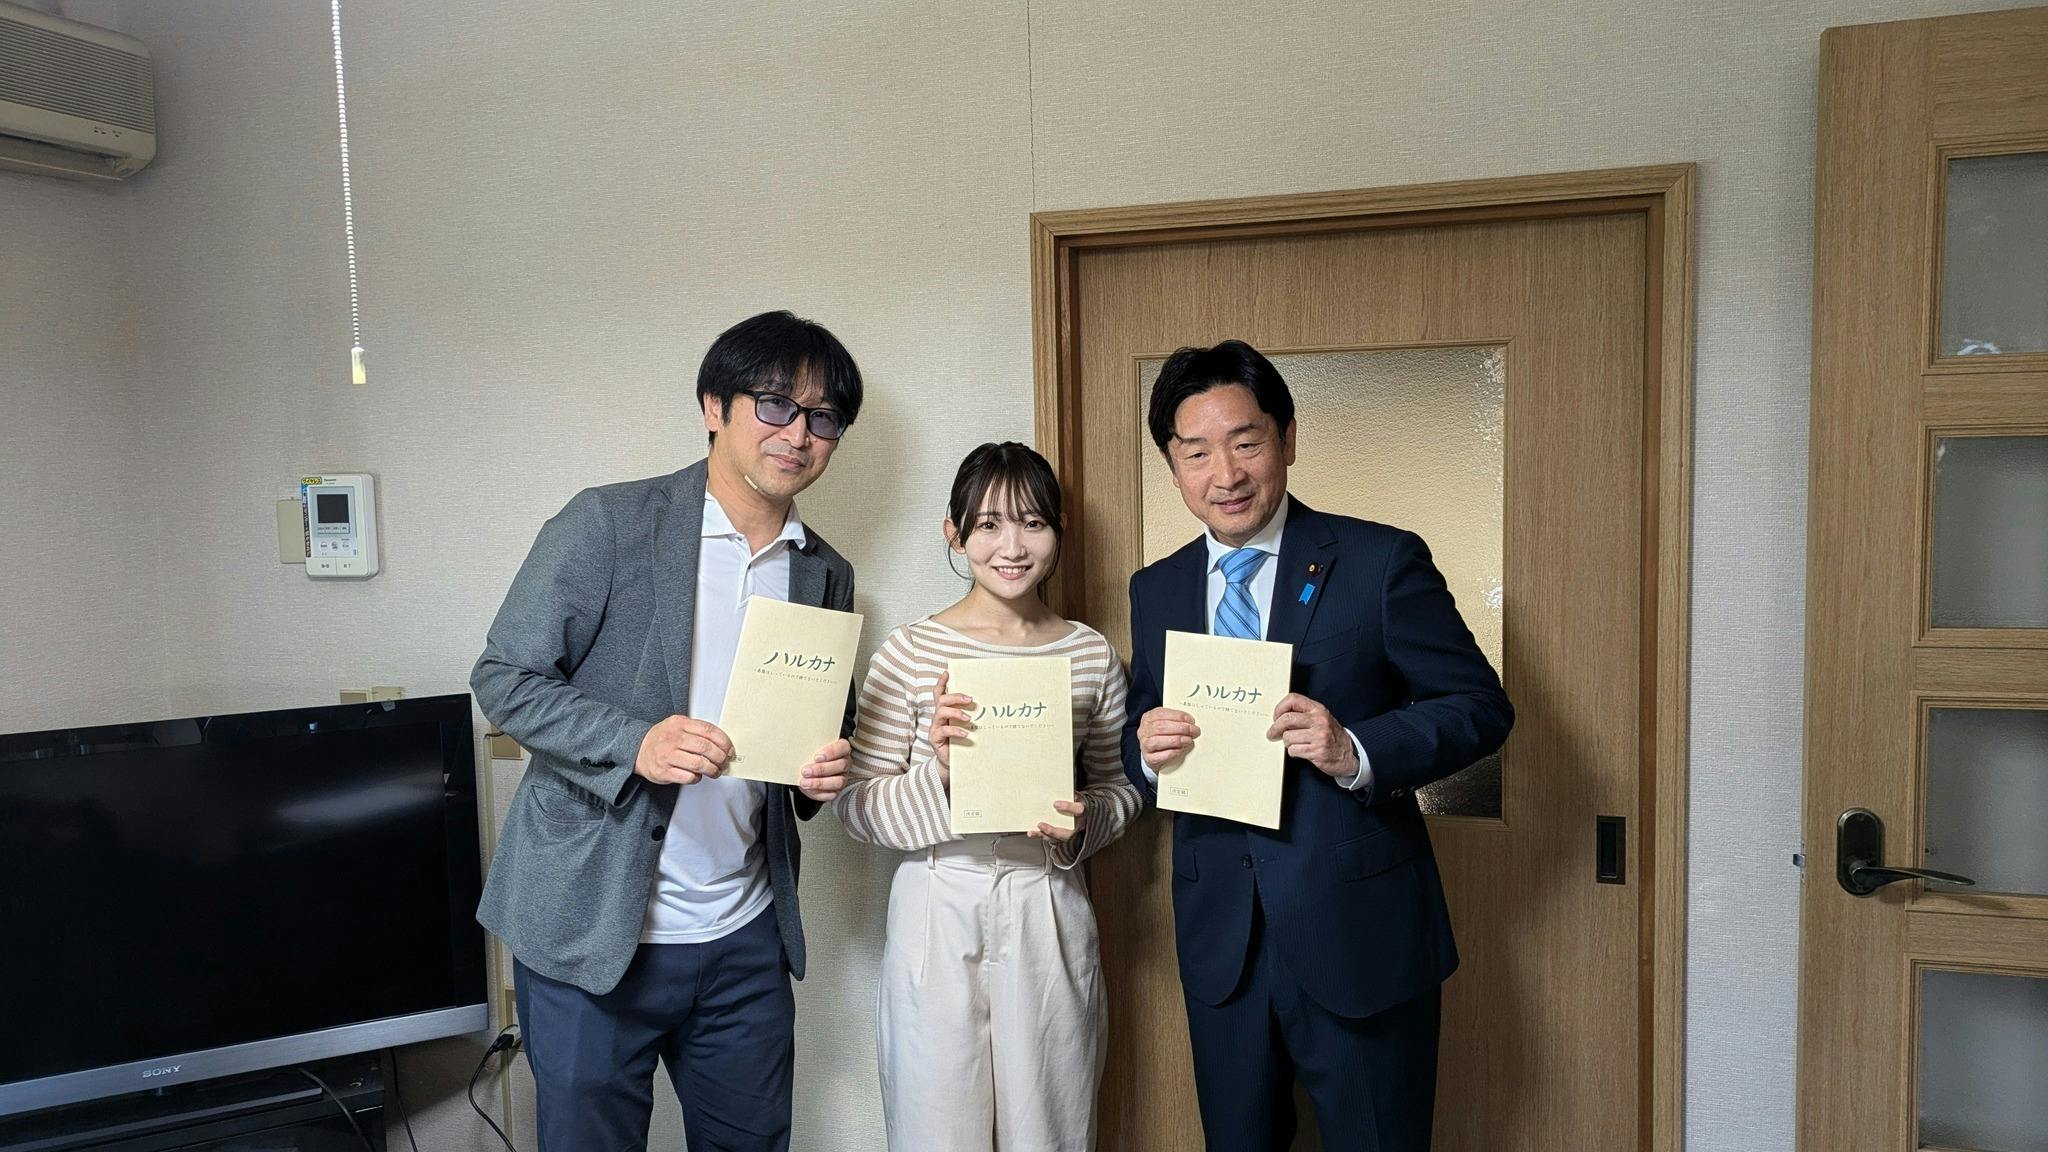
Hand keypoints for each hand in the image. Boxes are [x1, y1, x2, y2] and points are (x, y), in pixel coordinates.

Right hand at [635, 715, 732, 785]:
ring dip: (712, 770)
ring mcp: (667, 756)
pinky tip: (698, 776)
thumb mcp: (678, 726)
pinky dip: (698, 778)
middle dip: (720, 757)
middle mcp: (672, 738)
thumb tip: (723, 744)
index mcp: (679, 724)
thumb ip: (697, 731)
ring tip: (715, 771)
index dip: (723, 741)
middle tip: (724, 762)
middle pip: (705, 748)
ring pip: (699, 764)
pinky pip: (688, 777)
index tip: (730, 749)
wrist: (637, 750)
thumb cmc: (663, 738)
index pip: (708, 730)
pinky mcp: (663, 772)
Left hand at [798, 738, 850, 802]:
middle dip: (821, 769)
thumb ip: (808, 747)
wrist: (805, 772)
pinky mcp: (836, 791)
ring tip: (804, 782)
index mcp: (841, 749)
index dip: (831, 752)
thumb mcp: (809, 748)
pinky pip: (831, 794)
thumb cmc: (810, 757)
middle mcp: (844, 763)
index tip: (816, 757)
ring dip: (819, 783)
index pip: (843, 747)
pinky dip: (818, 792)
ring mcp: (842, 778)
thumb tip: (798, 748)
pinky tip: (808, 789)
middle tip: (806, 771)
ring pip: (838, 782)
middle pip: (841, 765)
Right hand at [926, 671, 975, 786]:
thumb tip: (988, 705)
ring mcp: (935, 728)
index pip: (940, 694)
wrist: (952, 763)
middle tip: (970, 699)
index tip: (947, 673)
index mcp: (944, 711)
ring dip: (956, 713)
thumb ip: (970, 716)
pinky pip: (943, 731)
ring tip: (968, 719)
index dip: (942, 683)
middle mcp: (938, 717)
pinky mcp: (935, 739)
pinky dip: (955, 730)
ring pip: (940, 713)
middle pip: (941, 700)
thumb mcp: (965, 727)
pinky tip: (965, 734)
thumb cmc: (960, 742)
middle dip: (955, 697)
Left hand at [1031, 796, 1086, 842]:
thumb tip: (1055, 787)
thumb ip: (1068, 795)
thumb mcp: (1077, 797)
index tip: (1055, 804)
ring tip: (1034, 831)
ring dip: (1045, 835)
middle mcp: (1079, 826)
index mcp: (1083, 812)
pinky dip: (1042, 836)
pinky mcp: (1063, 838)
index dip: (1068, 807)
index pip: (1078, 810)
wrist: (1086, 815)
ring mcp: (1071, 834)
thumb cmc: (1079, 805)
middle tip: (1041, 824)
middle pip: (1067, 833)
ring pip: (1059, 838)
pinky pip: (1052, 839)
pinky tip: (1033, 833)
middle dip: (1053, 830)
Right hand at [1137, 707, 1198, 768]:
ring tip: (1188, 740)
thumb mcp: (1167, 724)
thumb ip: (1176, 721)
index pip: (1161, 714)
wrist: (1155, 755)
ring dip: (1176, 740)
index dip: (1177, 716)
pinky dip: (1171, 752)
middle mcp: (1144, 731)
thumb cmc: (1163, 736)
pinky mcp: (1148, 759)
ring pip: (1157, 741)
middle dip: (1181, 728)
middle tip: (1194, 731)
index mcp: (1148, 718)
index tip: (1190, 720)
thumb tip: (1191, 723)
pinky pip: (1158, 756)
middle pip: (1160, 727)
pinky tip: (1180, 750)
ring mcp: (1145, 745)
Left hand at [1266, 694, 1356, 778]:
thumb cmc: (1331, 736)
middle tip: (1272, 734)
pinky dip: (1293, 752)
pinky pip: (1293, 750)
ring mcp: (1319, 736)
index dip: (1279, 708)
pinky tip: (1301, 751)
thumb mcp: (1320, 718)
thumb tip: (1278, 718)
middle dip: (1274, 728)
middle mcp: (1319, 720)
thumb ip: (1303, 714)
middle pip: (1286, 719)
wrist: (1350, 753)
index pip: (1292, 699)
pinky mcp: (1317, 751)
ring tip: (1295, 744)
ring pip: (1288, 737)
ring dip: (1287, 743)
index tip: (1276, 717)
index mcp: (1318, 709)